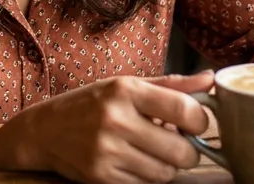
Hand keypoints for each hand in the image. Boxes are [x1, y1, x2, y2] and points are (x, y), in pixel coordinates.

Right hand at [0, 72, 213, 183]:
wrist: (43, 131)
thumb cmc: (90, 104)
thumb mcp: (126, 86)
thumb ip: (171, 86)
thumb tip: (210, 79)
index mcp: (125, 90)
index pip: (186, 110)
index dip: (200, 122)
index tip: (195, 124)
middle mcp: (116, 120)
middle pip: (181, 151)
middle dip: (187, 151)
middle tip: (176, 143)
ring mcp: (107, 151)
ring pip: (165, 173)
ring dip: (166, 166)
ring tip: (151, 152)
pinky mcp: (101, 177)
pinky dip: (145, 177)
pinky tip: (133, 162)